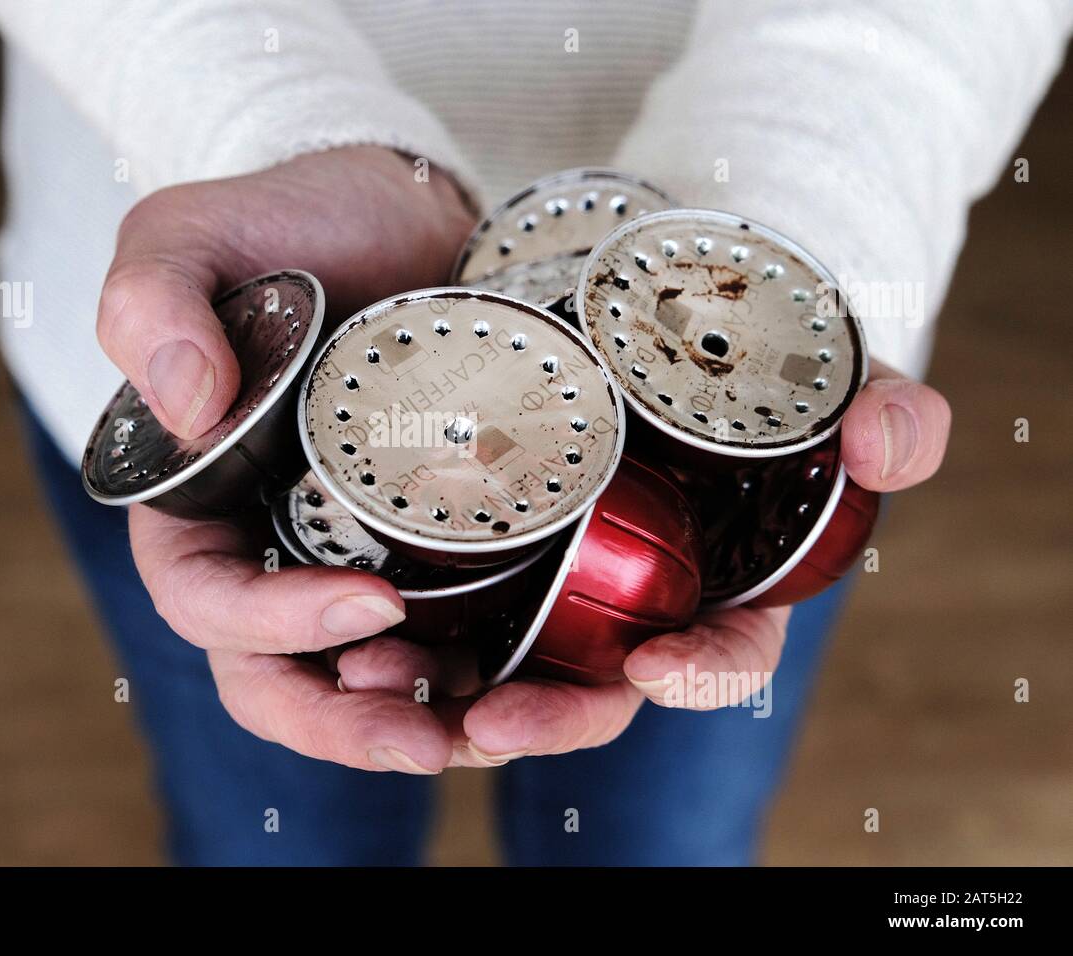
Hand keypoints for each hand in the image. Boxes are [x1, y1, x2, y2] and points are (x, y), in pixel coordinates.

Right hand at [99, 146, 475, 772]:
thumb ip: (153, 306)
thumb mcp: (188, 239)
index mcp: (197, 506)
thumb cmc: (283, 224)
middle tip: (428, 737)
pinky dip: (494, 673)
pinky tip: (539, 682)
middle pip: (285, 679)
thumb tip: (188, 408)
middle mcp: (272, 549)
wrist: (396, 208)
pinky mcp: (439, 545)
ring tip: (495, 728)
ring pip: (372, 680)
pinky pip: (456, 634)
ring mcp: (356, 555)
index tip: (369, 600)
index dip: (274, 625)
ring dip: (429, 720)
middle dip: (348, 724)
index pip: (208, 601)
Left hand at [337, 362, 951, 765]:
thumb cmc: (747, 367)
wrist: (653, 319)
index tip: (658, 666)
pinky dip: (393, 636)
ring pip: (499, 668)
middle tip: (491, 722)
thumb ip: (886, 408)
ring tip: (382, 685)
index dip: (701, 670)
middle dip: (547, 714)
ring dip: (441, 695)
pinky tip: (346, 634)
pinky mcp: (478, 553)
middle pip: (593, 688)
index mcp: (717, 588)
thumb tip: (891, 445)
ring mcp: (551, 584)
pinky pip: (432, 613)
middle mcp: (630, 604)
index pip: (723, 652)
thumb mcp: (825, 375)